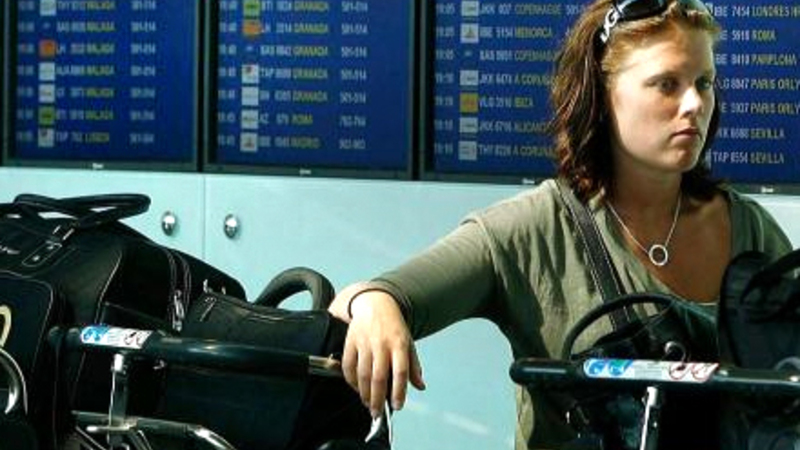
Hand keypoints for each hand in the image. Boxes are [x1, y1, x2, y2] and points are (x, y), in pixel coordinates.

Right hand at [329, 286, 425, 416]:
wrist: (374, 303)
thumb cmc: (393, 326)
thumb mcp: (408, 343)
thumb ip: (414, 366)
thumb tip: (420, 386)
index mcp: (399, 344)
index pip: (401, 372)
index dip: (399, 391)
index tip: (398, 406)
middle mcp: (382, 344)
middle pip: (379, 377)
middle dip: (378, 399)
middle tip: (377, 413)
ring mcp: (364, 342)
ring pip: (362, 374)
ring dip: (364, 393)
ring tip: (368, 404)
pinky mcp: (350, 341)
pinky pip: (348, 366)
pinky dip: (350, 381)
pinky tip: (356, 388)